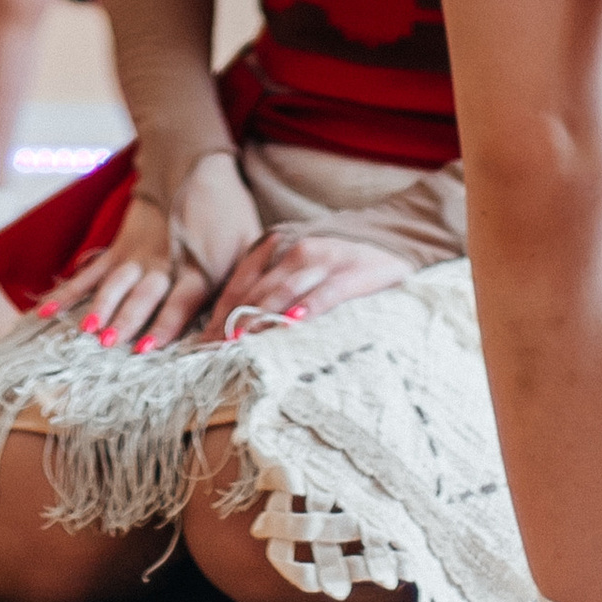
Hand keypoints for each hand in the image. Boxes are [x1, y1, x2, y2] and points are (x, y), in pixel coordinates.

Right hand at [39, 151, 260, 350]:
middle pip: (144, 294)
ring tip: (85, 331)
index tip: (149, 348)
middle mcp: (165, 263)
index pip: (183, 299)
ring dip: (100, 306)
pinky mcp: (119, 249)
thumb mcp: (250, 242)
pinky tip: (47, 311)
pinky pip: (91, 272)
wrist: (194, 164)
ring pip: (115, 283)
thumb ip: (250, 279)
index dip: (167, 323)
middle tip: (109, 343)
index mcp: (199, 266)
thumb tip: (254, 320)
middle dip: (127, 319)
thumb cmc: (227, 212)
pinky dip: (68, 292)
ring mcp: (137, 256)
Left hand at [205, 226, 409, 337]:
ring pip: (286, 288)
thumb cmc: (344, 273)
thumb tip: (234, 332)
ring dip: (262, 315)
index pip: (242, 281)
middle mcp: (301, 250)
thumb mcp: (305, 276)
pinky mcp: (356, 272)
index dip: (221, 312)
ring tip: (243, 340)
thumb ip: (274, 294)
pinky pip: (328, 291)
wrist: (398, 251)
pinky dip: (310, 306)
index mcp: (282, 249)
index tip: (203, 344)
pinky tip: (295, 322)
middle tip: (215, 352)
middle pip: (258, 288)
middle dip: (234, 321)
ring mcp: (329, 258)